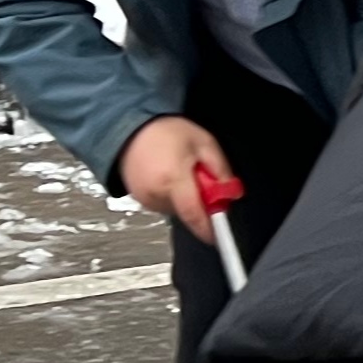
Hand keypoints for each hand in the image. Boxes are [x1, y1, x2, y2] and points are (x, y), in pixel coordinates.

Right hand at [118, 115, 237, 238]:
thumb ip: (221, 169)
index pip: (194, 215)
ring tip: (179, 171)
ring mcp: (145, 198)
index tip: (219, 235)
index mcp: (173, 179)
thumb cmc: (165, 132)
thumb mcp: (204, 143)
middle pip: (189, 212)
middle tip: (199, 176)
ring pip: (177, 209)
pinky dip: (172, 195)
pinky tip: (168, 175)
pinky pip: (165, 205)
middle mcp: (156, 193)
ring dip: (185, 197)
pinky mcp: (140, 200)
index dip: (209, 228)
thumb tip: (231, 192)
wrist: (131, 127)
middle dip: (200, 200)